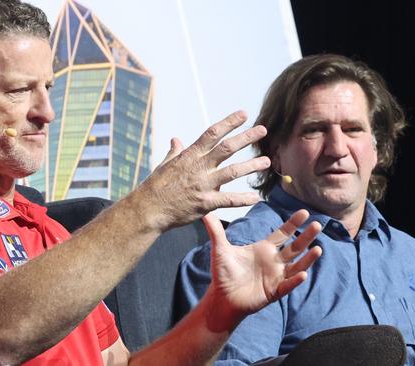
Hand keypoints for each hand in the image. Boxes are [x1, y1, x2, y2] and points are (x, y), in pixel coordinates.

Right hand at [138, 111, 268, 229]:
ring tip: (266, 161)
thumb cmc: (155, 187)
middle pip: (227, 148)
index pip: (212, 134)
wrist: (148, 210)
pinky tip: (256, 198)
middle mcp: (199, 167)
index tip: (244, 114)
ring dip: (251, 166)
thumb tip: (176, 139)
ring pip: (232, 172)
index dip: (229, 122)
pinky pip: (228, 200)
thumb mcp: (164, 165)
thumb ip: (175, 152)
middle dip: (246, 137)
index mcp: (190, 156)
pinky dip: (243, 199)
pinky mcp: (205, 203)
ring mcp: (203, 185)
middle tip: (263, 130)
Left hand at [203, 210, 321, 330]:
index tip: (304, 212)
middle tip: (317, 225)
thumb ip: (216, 231)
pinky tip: (303, 274)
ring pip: (297, 266)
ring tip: (318, 249)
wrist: (221, 298)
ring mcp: (276, 277)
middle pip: (295, 247)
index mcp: (264, 249)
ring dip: (308, 259)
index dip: (293, 223)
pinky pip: (287, 286)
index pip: (283, 233)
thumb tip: (206, 213)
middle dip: (306, 236)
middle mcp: (274, 262)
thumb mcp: (220, 249)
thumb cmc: (223, 274)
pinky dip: (295, 281)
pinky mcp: (274, 292)